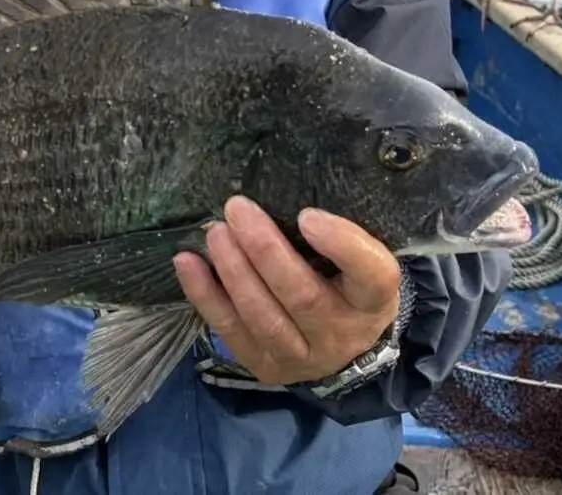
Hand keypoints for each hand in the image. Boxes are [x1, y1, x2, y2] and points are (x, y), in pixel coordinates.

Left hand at [173, 196, 400, 386]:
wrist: (342, 344)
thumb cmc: (345, 282)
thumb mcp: (358, 259)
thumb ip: (334, 234)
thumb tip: (280, 194)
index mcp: (373, 300)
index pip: (372, 274)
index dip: (341, 244)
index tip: (307, 215)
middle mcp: (342, 334)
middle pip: (303, 296)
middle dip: (264, 250)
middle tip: (237, 209)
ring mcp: (302, 357)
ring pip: (263, 317)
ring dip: (234, 272)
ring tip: (215, 234)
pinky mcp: (266, 367)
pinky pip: (231, 331)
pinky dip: (205, 295)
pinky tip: (187, 262)